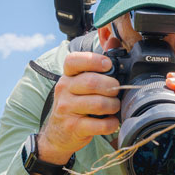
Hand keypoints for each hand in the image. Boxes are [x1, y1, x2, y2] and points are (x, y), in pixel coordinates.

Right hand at [37, 50, 120, 164]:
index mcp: (67, 76)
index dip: (93, 61)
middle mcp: (64, 89)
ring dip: (113, 106)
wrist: (58, 134)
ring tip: (113, 107)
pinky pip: (100, 124)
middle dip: (112, 87)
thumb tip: (114, 40)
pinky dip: (111, 123)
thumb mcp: (80, 83)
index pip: (74, 61)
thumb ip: (97, 64)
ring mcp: (67, 109)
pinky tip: (110, 122)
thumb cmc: (75, 105)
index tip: (108, 65)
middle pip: (92, 82)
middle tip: (116, 92)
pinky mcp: (74, 127)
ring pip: (98, 103)